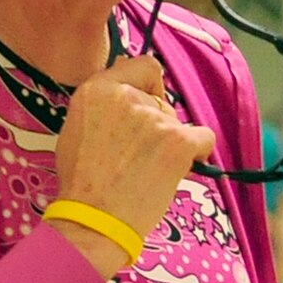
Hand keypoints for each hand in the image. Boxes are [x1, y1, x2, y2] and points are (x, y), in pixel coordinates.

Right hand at [54, 57, 215, 255]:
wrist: (96, 217)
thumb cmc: (84, 180)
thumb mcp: (78, 126)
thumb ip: (104, 102)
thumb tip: (129, 83)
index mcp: (98, 89)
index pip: (143, 65)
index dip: (149, 85)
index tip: (146, 103)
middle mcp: (127, 96)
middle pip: (161, 99)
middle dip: (157, 123)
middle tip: (136, 154)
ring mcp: (155, 117)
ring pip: (178, 123)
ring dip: (170, 143)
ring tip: (145, 170)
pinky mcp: (179, 140)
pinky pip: (204, 138)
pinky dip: (196, 153)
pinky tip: (173, 170)